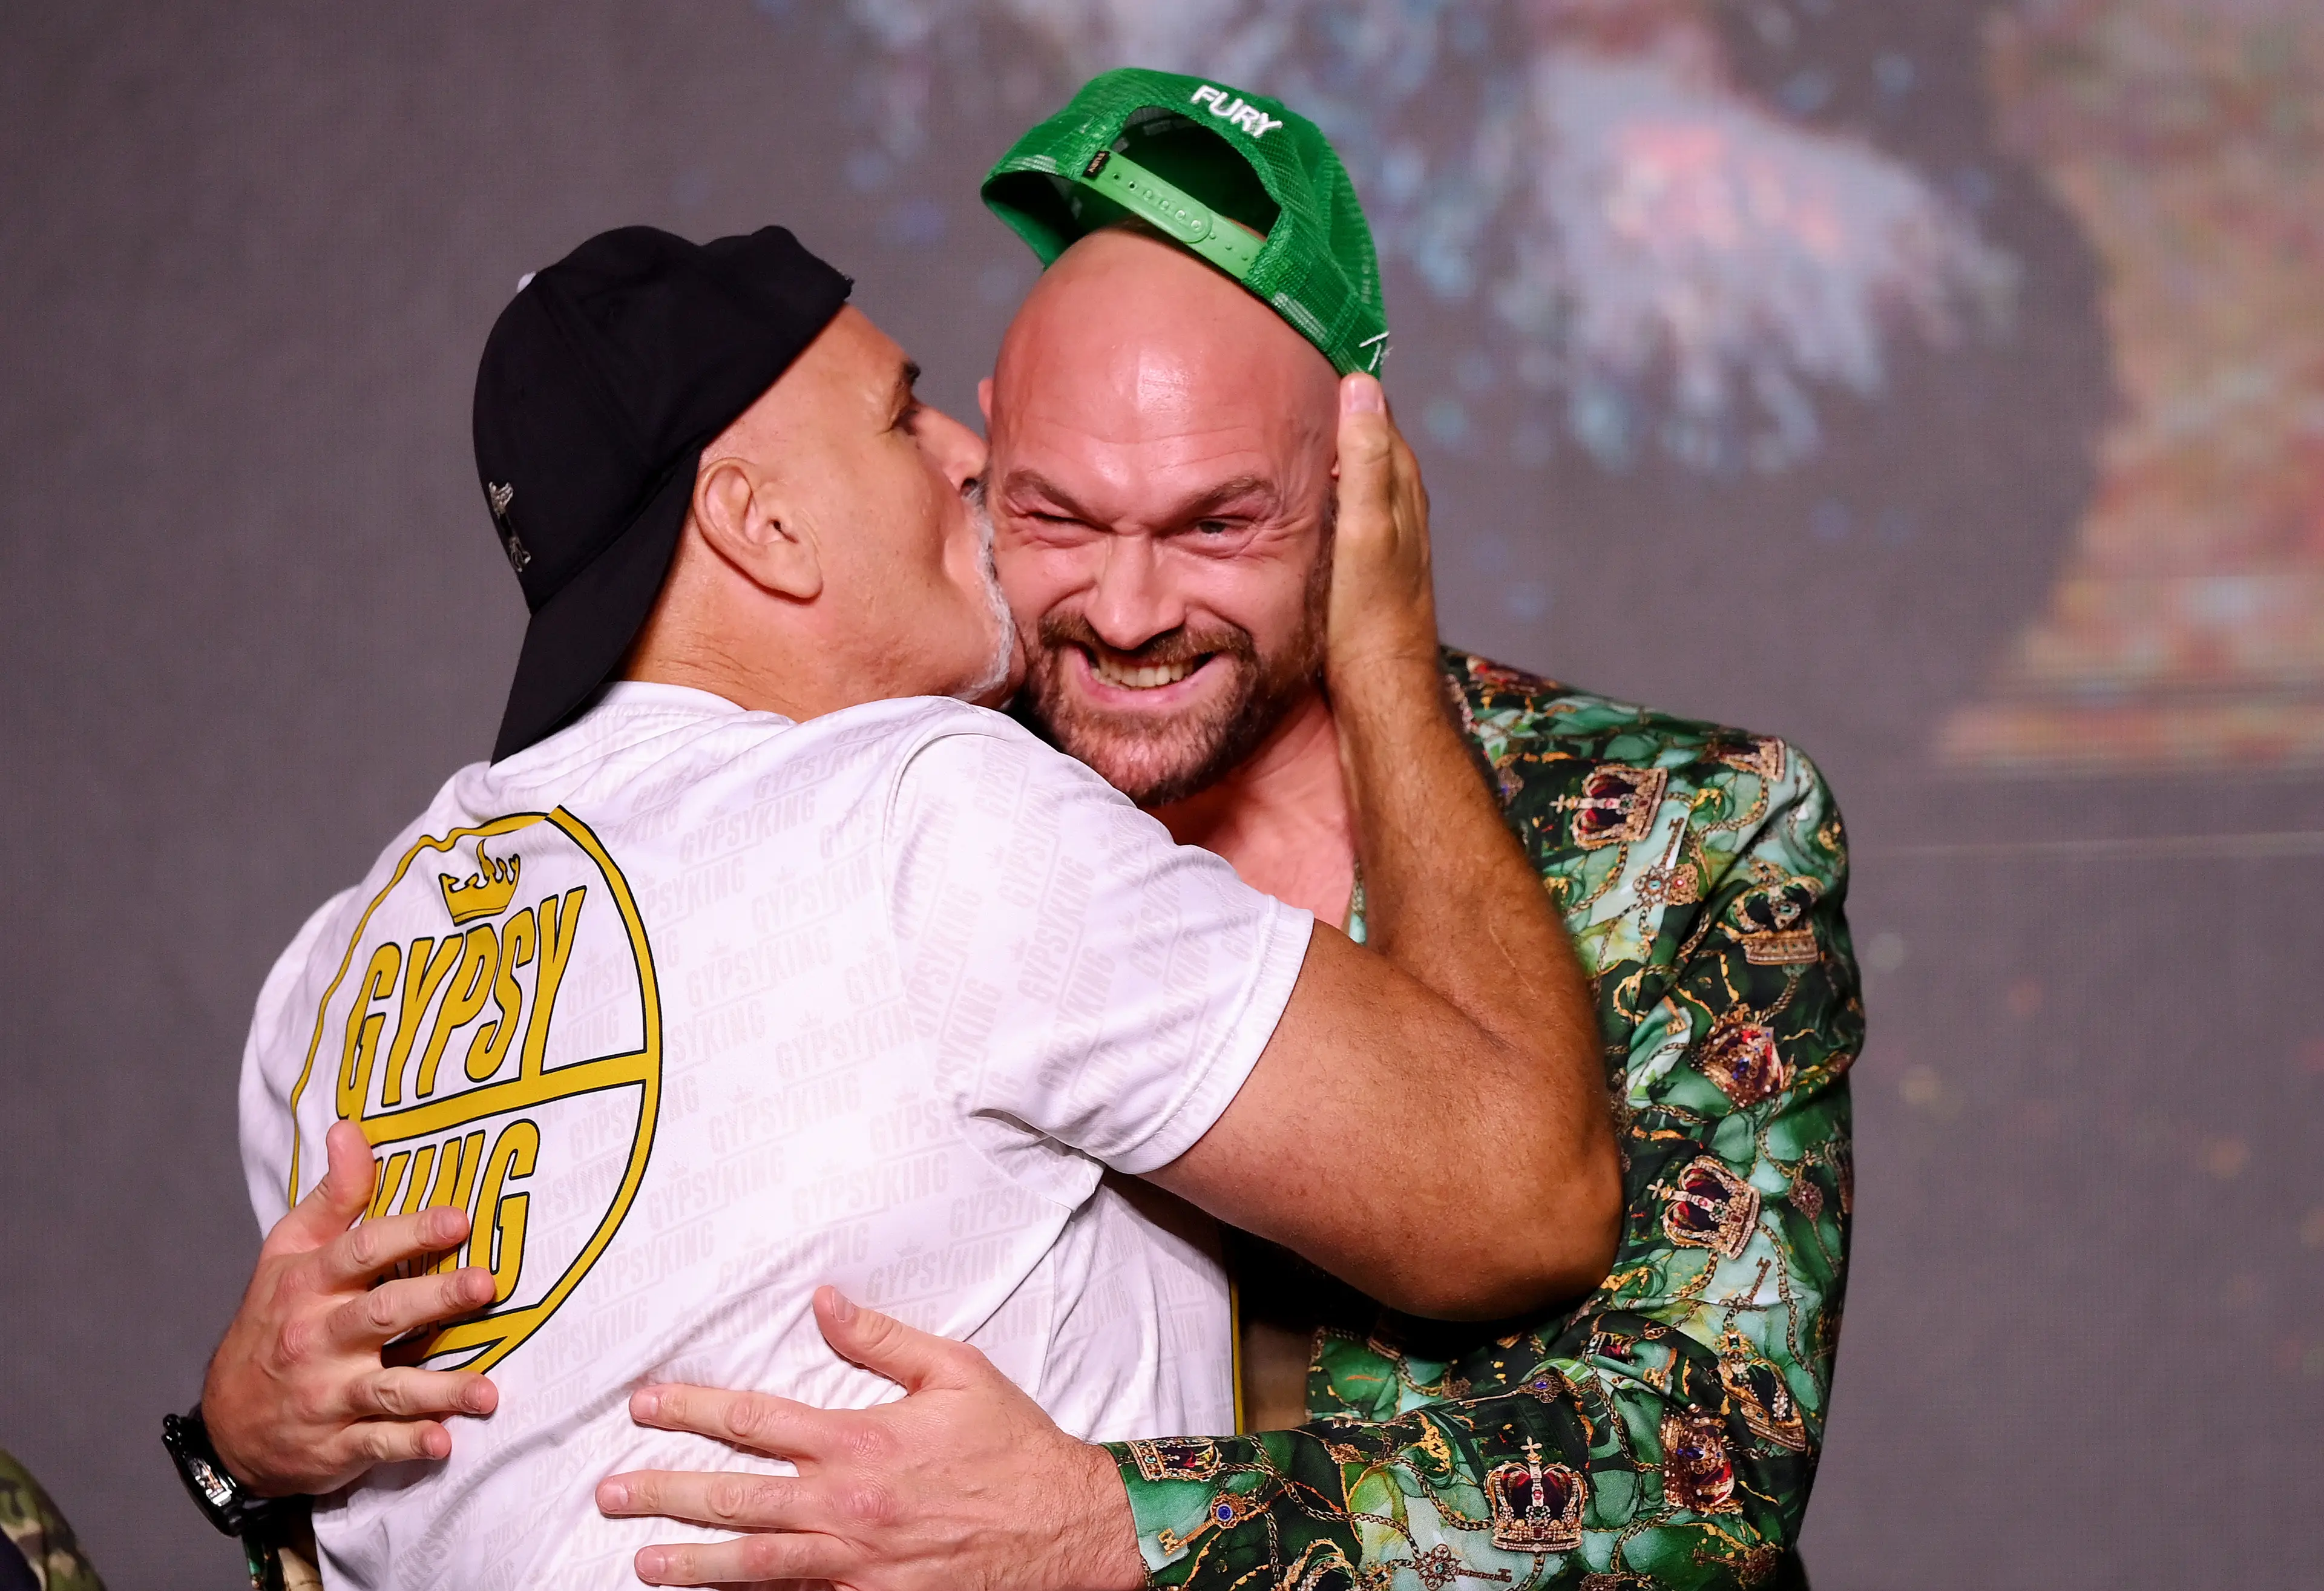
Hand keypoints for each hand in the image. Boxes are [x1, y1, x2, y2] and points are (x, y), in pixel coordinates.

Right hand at [201, 1120, 499, 1494]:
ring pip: (386, 1389)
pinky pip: (377, 1445)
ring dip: (439, 1390)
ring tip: (488, 1392)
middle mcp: (315, 1339)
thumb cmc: (272, 1320)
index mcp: (307, 1286)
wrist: (228, 1422)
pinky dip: (409, 1445)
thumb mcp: (288, 1253)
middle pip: (379, 1315)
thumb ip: (333, 1196)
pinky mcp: (337, 1443)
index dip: (408, 1234)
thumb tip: (350, 1129)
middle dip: (435, 1300)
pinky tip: (445, 1442)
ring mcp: (326, 1395)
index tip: (459, 1220)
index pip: (359, 1253)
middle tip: (488, 1285)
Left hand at [598, 1287, 1144, 1590]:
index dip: (691, 1411)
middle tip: (610, 1494)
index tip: (644, 1406)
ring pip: (753, 1566)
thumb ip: (882, 1339)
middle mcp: (845, 1508)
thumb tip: (823, 1302)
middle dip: (666, 1494)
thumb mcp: (955, 1371)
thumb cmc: (1012, 1447)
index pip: (754, 1421)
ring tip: (641, 1562)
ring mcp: (854, 1566)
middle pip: (735, 1499)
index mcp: (859, 1443)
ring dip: (692, 1564)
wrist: (1066, 1529)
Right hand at [1325, 371, 1437, 687]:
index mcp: (1403, 496)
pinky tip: (1311, 507)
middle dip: (1346, 419)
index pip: (1381, 421)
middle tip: (1303, 387)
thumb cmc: (1368, 616)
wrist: (1379, 693)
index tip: (1319, 357)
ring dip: (1338, 461)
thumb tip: (1363, 386)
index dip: (1355, 390)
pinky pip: (1352, 517)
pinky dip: (1333, 499)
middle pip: (1375, 450)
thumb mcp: (1364, 530)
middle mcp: (1403, 516)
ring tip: (1301, 437)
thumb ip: (1366, 461)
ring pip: (1365, 486)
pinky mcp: (1372, 573)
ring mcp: (1389, 545)